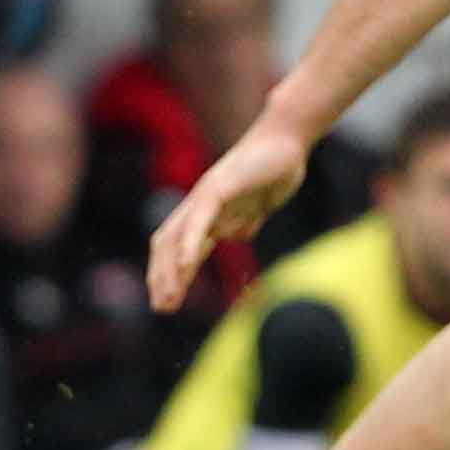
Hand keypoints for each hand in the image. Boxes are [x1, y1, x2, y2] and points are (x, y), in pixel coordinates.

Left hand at [146, 119, 312, 311]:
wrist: (287, 141)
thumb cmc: (273, 170)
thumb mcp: (257, 206)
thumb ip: (245, 220)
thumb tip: (239, 236)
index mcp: (206, 212)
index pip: (175, 246)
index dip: (167, 274)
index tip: (165, 303)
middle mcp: (199, 205)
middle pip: (168, 244)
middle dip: (162, 277)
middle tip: (162, 308)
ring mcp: (206, 195)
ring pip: (177, 235)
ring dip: (170, 269)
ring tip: (169, 296)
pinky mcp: (220, 187)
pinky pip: (200, 218)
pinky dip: (190, 242)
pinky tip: (185, 263)